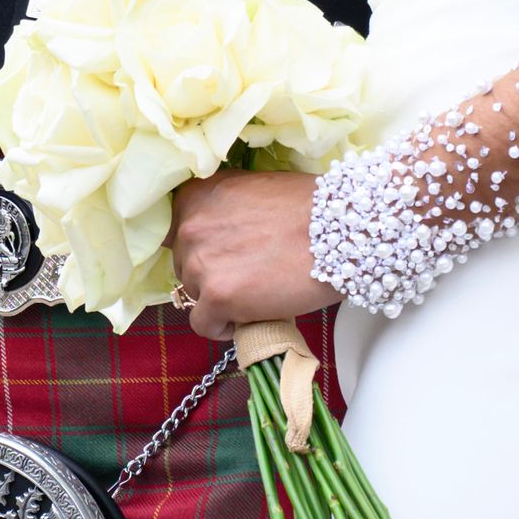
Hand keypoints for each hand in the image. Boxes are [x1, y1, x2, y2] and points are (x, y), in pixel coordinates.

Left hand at [170, 171, 327, 337]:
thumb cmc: (309, 208)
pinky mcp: (217, 297)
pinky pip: (203, 324)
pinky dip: (222, 327)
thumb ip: (225, 210)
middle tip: (246, 276)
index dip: (200, 250)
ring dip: (219, 299)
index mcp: (196, 196)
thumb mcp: (253, 191)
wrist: (341, 229)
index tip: (221, 258)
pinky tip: (247, 318)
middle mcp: (190, 227)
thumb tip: (217, 238)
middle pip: (184, 266)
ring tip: (254, 295)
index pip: (176, 234)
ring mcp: (200, 263)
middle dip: (211, 274)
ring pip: (193, 295)